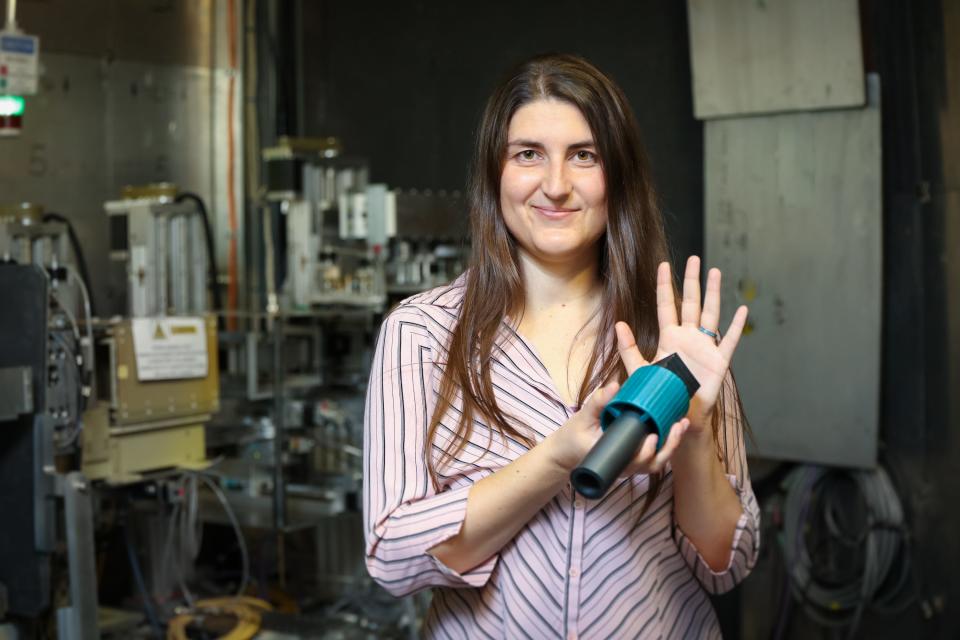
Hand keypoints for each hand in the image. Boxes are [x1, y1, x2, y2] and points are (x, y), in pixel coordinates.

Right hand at [543, 380, 690, 476]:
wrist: (568, 451)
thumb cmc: (574, 437)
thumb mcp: (582, 418)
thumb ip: (598, 402)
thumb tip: (615, 385)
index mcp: (612, 459)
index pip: (634, 462)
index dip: (646, 452)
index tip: (652, 437)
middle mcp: (625, 466)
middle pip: (651, 463)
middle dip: (667, 446)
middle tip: (676, 428)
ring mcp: (631, 464)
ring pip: (656, 461)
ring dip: (672, 444)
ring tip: (681, 425)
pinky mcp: (635, 458)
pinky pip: (655, 454)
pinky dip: (667, 442)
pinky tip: (676, 426)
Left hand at [615, 256, 747, 433]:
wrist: (679, 416)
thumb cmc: (661, 395)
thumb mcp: (640, 371)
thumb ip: (628, 349)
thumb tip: (619, 324)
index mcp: (669, 338)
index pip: (666, 305)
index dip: (664, 285)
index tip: (663, 265)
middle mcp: (687, 337)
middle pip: (690, 302)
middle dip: (692, 280)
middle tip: (694, 258)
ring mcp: (704, 346)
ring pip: (709, 313)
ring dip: (713, 293)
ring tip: (715, 272)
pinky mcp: (718, 361)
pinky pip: (728, 340)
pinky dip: (736, 326)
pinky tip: (742, 309)